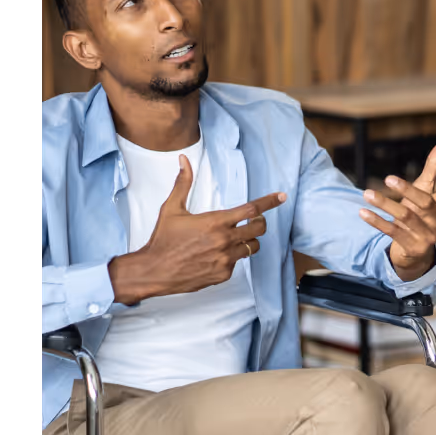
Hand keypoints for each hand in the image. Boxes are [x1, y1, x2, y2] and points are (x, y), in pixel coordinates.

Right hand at [108, 154, 285, 303]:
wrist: (155, 270)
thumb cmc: (163, 239)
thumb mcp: (172, 208)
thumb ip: (183, 183)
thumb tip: (184, 160)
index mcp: (215, 222)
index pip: (251, 210)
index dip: (269, 202)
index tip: (281, 197)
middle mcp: (224, 240)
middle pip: (258, 230)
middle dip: (260, 223)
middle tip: (254, 221)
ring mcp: (225, 259)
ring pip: (252, 248)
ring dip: (247, 241)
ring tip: (232, 238)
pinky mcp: (223, 274)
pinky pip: (237, 262)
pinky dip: (231, 256)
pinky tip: (215, 254)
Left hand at [359, 137, 435, 276]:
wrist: (413, 252)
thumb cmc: (420, 212)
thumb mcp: (426, 189)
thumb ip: (434, 167)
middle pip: (425, 204)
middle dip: (407, 190)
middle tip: (388, 177)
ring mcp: (426, 237)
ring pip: (405, 217)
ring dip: (384, 203)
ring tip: (366, 193)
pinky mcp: (412, 248)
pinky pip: (392, 231)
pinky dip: (377, 221)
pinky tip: (363, 211)